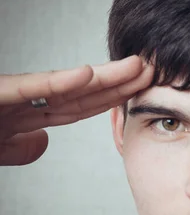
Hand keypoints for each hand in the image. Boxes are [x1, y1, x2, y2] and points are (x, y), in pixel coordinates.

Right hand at [0, 56, 152, 165]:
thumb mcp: (0, 147)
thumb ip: (21, 148)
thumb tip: (42, 142)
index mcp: (31, 113)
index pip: (81, 107)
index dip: (112, 98)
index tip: (140, 89)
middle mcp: (28, 100)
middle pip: (83, 92)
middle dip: (119, 83)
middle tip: (151, 71)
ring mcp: (15, 95)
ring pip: (67, 85)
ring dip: (103, 76)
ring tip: (134, 66)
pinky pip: (33, 88)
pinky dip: (60, 82)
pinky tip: (88, 74)